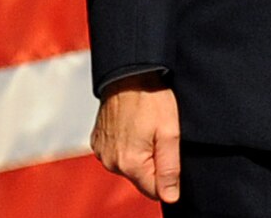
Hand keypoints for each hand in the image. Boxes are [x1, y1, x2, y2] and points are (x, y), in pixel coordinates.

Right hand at [90, 74, 180, 203]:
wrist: (128, 73)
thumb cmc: (151, 98)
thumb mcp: (170, 132)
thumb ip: (170, 168)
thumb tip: (170, 197)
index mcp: (129, 164)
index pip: (154, 190)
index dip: (168, 176)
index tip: (172, 155)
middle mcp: (111, 162)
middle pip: (141, 177)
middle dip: (154, 162)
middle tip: (160, 135)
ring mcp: (101, 152)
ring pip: (129, 165)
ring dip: (140, 153)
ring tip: (147, 127)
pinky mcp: (97, 142)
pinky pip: (116, 152)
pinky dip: (127, 144)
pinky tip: (134, 125)